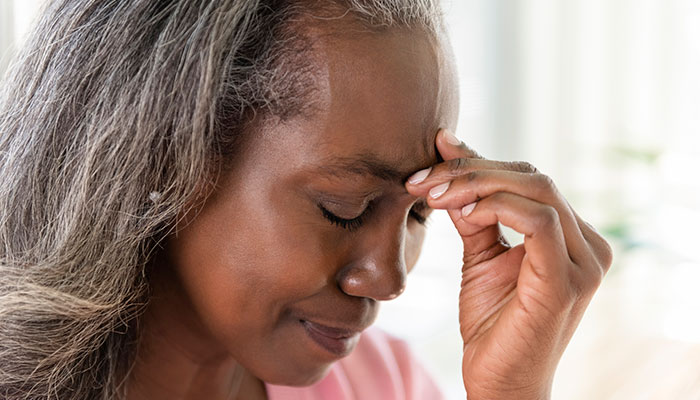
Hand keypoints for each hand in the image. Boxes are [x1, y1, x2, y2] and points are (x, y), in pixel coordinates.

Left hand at [406, 130, 612, 399]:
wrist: (498, 383)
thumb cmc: (492, 324)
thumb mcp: (480, 255)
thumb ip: (474, 211)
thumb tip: (450, 155)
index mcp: (572, 237)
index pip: (528, 180)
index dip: (478, 162)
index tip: (433, 155)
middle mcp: (587, 245)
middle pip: (532, 177)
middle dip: (470, 170)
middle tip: (422, 178)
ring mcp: (583, 263)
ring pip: (535, 190)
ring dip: (475, 184)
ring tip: (433, 195)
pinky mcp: (566, 282)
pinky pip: (538, 221)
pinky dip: (495, 207)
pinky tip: (461, 215)